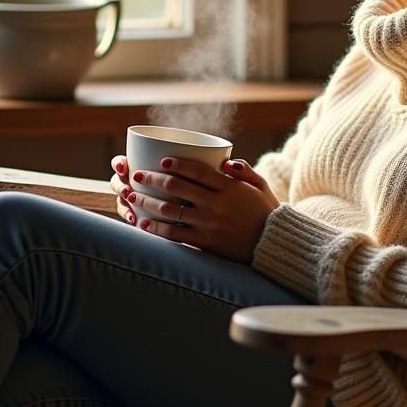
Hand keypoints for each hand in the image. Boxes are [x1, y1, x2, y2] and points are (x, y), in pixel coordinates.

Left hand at [109, 155, 279, 262]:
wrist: (273, 244)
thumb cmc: (266, 211)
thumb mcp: (260, 185)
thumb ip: (244, 170)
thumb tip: (225, 162)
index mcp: (230, 187)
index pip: (197, 170)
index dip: (177, 164)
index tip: (163, 161)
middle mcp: (217, 204)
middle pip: (177, 187)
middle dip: (153, 179)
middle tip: (138, 175)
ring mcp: (210, 224)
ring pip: (171, 210)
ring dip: (148, 202)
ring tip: (132, 196)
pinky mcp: (206, 243)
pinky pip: (176, 234)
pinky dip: (157, 228)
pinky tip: (143, 223)